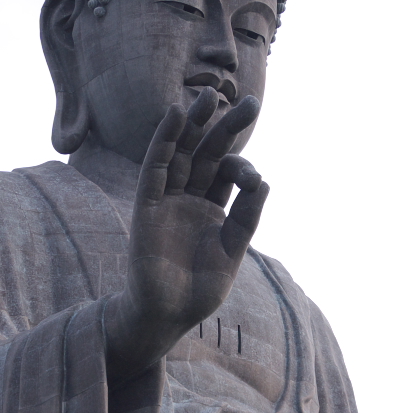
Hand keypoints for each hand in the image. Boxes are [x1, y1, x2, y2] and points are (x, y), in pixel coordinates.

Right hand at [105, 87, 267, 382]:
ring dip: (195, 125)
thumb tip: (264, 181)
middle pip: (208, 154)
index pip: (227, 174)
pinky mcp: (147, 206)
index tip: (254, 179)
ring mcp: (168, 200)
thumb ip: (246, 217)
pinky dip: (164, 142)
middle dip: (227, 128)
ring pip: (182, 153)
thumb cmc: (199, 289)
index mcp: (211, 209)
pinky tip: (176, 117)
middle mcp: (189, 199)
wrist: (167, 315)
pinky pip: (155, 168)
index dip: (242, 168)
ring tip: (211, 97)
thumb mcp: (232, 251)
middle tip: (252, 103)